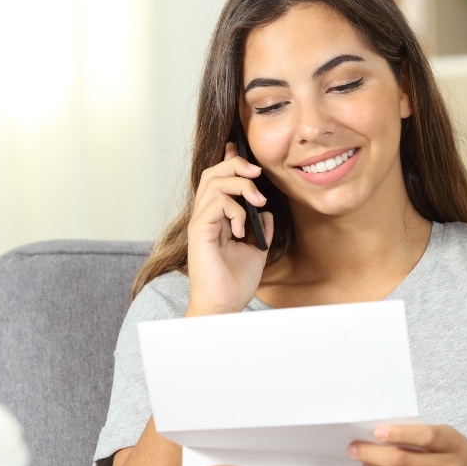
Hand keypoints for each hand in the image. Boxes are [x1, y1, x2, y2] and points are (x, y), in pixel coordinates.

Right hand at [185, 142, 274, 315]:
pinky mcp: (200, 232)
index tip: (249, 158)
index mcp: (216, 218)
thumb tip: (267, 212)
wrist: (223, 307)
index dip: (231, 162)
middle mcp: (205, 217)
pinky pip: (215, 204)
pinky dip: (234, 210)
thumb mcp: (257, 250)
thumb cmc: (234, 283)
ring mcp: (200, 223)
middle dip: (237, 166)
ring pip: (214, 183)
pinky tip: (242, 229)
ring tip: (257, 201)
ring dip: (240, 186)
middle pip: (214, 173)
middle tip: (258, 174)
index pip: (219, 180)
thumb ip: (261, 229)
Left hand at [348, 424, 466, 465]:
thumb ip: (420, 436)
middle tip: (354, 448)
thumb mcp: (449, 438)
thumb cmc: (460, 456)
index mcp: (454, 445)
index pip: (425, 436)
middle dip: (372, 454)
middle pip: (403, 462)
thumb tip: (379, 436)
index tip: (376, 432)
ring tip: (365, 463)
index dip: (398, 433)